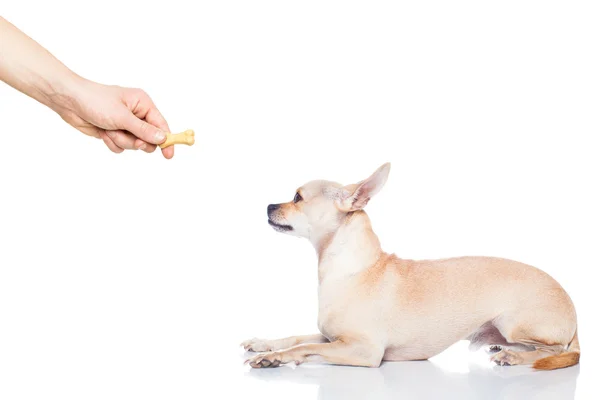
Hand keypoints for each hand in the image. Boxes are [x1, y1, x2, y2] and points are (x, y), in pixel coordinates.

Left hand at [55, 79, 173, 157]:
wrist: (69, 101)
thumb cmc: (95, 101)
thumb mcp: (122, 117)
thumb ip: (143, 130)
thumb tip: (162, 138)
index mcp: (143, 104)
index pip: (161, 125)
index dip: (166, 140)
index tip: (168, 154)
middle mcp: (136, 114)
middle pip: (149, 138)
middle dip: (138, 141)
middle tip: (134, 141)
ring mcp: (125, 124)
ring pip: (133, 144)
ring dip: (121, 140)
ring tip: (109, 130)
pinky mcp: (114, 132)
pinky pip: (121, 146)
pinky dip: (112, 142)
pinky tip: (103, 132)